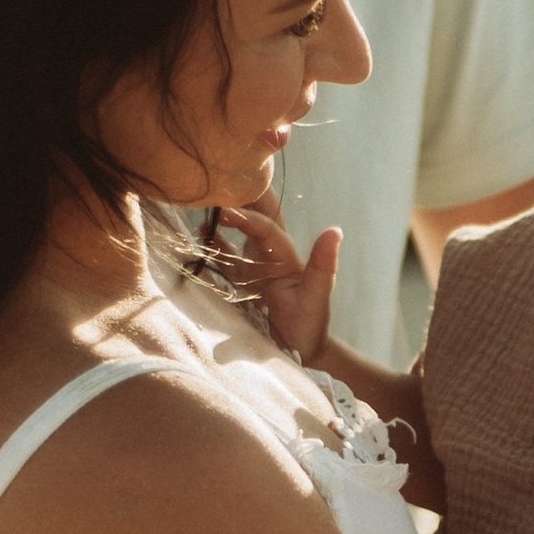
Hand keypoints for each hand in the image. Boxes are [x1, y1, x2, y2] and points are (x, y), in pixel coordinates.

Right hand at [207, 203, 342, 369]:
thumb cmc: (310, 326)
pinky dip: (211, 245)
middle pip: (253, 217)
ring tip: (200, 211)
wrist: (300, 353)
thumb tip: (335, 230)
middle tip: (216, 179)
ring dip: (219, 220)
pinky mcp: (240, 282)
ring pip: (234, 234)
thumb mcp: (317, 297)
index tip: (226, 211)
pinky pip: (222, 257)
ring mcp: (252, 266)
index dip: (247, 217)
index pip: (265, 227)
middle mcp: (268, 254)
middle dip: (238, 197)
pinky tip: (198, 237)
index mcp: (286, 254)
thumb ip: (323, 267)